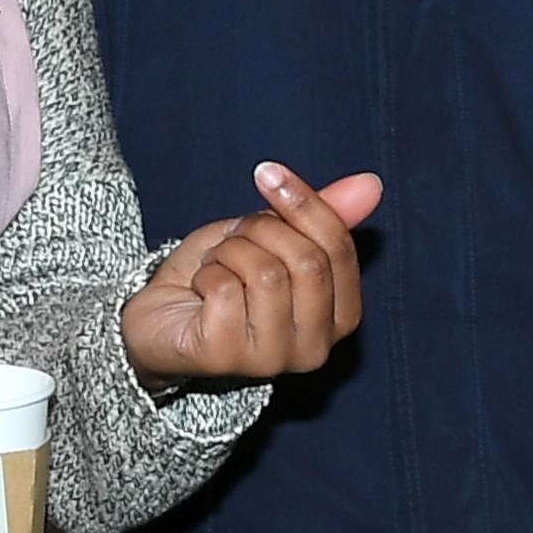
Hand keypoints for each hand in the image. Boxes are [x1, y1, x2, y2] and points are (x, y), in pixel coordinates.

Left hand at [121, 163, 381, 389]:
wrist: (160, 317)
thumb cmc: (225, 277)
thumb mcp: (275, 236)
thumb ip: (324, 214)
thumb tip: (372, 183)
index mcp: (340, 317)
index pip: (339, 249)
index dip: (305, 203)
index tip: (268, 172)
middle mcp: (316, 348)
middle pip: (306, 261)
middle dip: (260, 231)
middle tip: (234, 240)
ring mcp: (272, 360)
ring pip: (265, 273)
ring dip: (230, 253)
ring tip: (218, 265)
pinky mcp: (227, 359)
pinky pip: (225, 290)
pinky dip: (206, 273)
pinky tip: (200, 290)